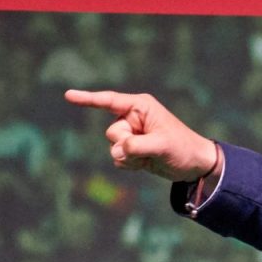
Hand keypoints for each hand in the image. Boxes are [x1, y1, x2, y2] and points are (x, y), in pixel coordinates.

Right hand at [64, 89, 220, 182]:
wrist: (194, 165)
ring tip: (150, 157)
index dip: (87, 99)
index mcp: (140, 106)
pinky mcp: (131, 149)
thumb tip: (117, 151)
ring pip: (113, 148)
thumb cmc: (182, 148)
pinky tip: (146, 164)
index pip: (109, 101)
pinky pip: (117, 159)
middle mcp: (132, 118)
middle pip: (111, 132)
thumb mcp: (161, 145)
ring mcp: (131, 134)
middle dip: (126, 145)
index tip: (67, 95)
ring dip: (129, 158)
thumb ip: (137, 146)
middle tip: (149, 148)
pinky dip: (130, 165)